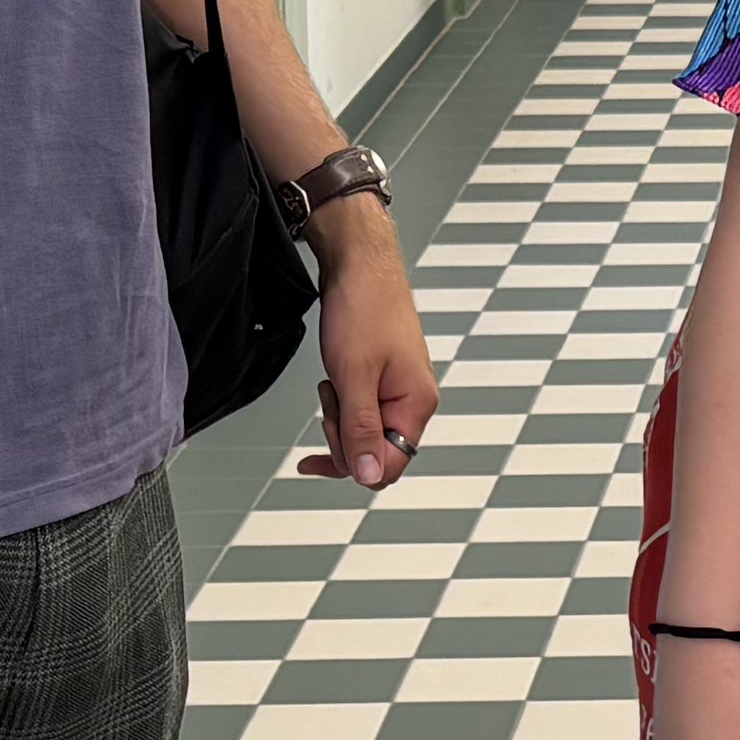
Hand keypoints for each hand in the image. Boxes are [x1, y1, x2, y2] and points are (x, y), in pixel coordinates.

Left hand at [296, 209, 434, 486]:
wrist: (360, 263)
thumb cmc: (364, 307)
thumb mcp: (354, 376)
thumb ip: (361, 430)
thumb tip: (368, 475)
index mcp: (417, 404)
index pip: (390, 464)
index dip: (354, 463)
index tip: (322, 451)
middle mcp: (414, 400)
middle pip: (376, 450)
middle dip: (343, 435)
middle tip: (330, 402)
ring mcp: (399, 388)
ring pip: (365, 429)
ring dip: (340, 416)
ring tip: (332, 382)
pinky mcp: (384, 377)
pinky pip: (362, 408)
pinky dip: (342, 401)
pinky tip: (334, 380)